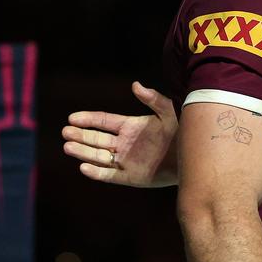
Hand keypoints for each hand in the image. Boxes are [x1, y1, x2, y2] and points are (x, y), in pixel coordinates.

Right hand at [61, 81, 179, 186]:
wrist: (196, 158)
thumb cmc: (184, 132)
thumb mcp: (169, 112)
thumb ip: (153, 99)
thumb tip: (135, 84)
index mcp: (130, 126)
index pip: (103, 121)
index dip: (88, 119)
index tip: (72, 118)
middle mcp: (124, 143)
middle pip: (96, 139)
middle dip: (80, 136)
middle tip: (65, 132)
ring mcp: (126, 160)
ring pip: (98, 156)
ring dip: (83, 152)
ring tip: (68, 146)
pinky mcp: (130, 177)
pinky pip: (109, 175)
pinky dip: (96, 172)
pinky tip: (83, 167)